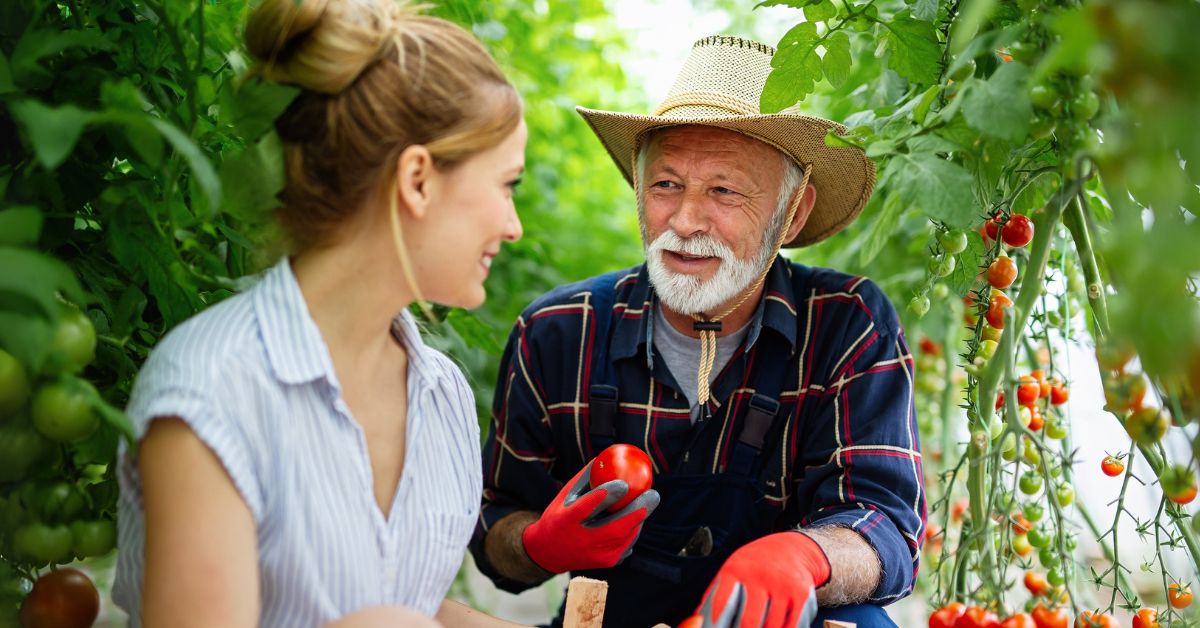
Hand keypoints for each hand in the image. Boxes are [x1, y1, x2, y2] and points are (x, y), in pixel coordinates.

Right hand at [521, 460, 659, 573]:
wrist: (550, 553)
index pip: (586, 509)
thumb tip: (606, 456)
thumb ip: (586, 478)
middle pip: (615, 528)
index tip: (624, 483)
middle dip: (637, 511)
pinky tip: (637, 516)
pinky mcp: (609, 562)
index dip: (606, 496)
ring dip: (640, 517)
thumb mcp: (566, 495)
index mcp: (566, 522)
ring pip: (626, 536)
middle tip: (653, 494)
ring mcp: (596, 555)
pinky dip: (634, 528)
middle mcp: (582, 541)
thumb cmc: (559, 515)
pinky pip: (628, 542)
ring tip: (648, 500)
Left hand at [691, 532, 830, 627]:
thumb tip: (697, 621)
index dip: (717, 624)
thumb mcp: (732, 570)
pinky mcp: (802, 593)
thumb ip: (715, 595)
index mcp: (736, 570)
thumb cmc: (756, 564)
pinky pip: (794, 624)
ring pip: (772, 626)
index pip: (722, 603)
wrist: (791, 547)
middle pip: (749, 621)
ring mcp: (782, 584)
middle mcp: (760, 576)